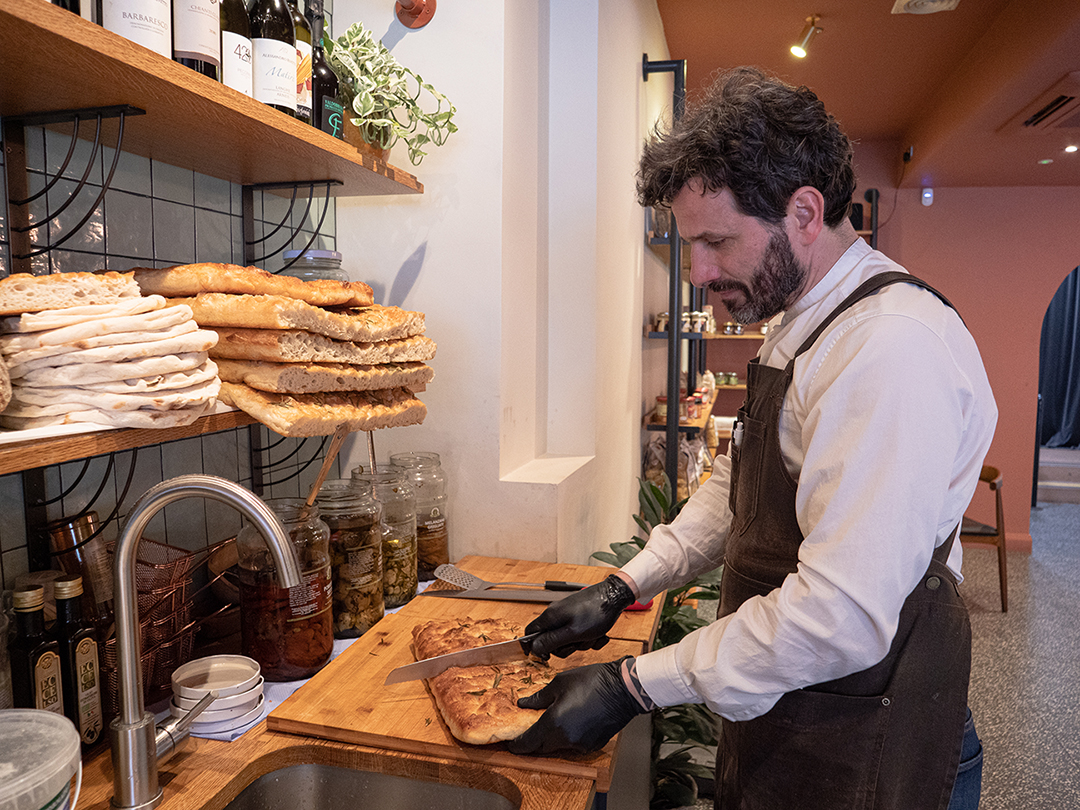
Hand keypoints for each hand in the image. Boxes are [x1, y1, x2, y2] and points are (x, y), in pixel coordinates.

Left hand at [507, 657, 645, 754]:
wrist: (623, 689)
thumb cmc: (593, 681)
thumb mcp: (560, 683)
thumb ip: (539, 697)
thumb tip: (523, 704)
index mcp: (554, 722)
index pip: (529, 742)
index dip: (517, 745)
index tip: (510, 744)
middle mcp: (565, 738)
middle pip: (542, 747)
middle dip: (534, 740)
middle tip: (528, 730)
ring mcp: (580, 744)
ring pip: (558, 747)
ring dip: (551, 738)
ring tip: (551, 721)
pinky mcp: (592, 745)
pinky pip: (573, 745)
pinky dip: (567, 737)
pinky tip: (570, 722)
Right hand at [520, 574, 635, 658]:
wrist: (614, 597)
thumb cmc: (596, 612)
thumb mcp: (573, 633)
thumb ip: (551, 641)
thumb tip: (534, 648)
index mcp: (550, 617)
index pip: (529, 633)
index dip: (533, 647)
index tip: (543, 657)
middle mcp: (556, 614)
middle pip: (550, 639)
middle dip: (565, 647)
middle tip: (577, 644)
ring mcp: (568, 615)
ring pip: (567, 638)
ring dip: (580, 643)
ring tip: (592, 637)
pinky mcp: (579, 616)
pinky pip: (579, 634)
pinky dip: (589, 637)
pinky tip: (599, 635)